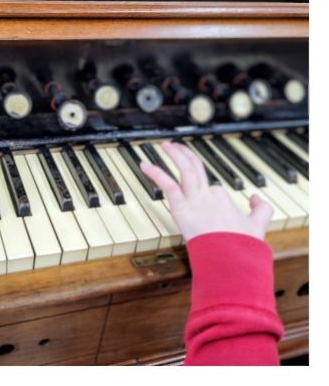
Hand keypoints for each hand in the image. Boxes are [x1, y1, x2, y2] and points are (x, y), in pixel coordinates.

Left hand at [140, 140, 272, 242]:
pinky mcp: (182, 208)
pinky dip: (156, 173)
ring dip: (174, 155)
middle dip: (184, 154)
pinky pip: (168, 185)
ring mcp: (194, 200)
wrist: (232, 262)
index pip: (209, 185)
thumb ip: (261, 211)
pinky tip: (145, 165)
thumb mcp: (258, 226)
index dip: (204, 189)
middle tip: (174, 146)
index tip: (198, 193)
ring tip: (164, 145)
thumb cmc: (242, 247)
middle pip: (195, 167)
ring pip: (184, 170)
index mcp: (221, 197)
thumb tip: (257, 198)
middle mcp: (207, 194)